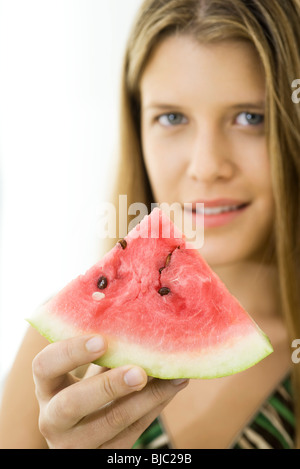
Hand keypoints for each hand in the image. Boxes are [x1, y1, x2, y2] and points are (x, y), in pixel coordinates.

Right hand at [32, 335, 188, 448]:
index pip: (44, 367)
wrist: (82, 438)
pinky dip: (156, 406)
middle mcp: (53, 419)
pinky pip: (132, 432)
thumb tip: (137, 317)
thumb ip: (99, 353)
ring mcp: (76, 444)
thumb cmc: (86, 392)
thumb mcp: (84, 374)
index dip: (70, 352)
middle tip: (139, 371)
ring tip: (173, 375)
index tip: (100, 340)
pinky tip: (173, 386)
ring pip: (111, 422)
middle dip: (108, 385)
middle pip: (72, 403)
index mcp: (46, 388)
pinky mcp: (102, 456)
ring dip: (147, 397)